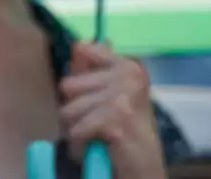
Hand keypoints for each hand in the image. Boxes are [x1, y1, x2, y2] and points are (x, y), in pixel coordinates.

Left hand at [59, 42, 166, 178]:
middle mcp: (128, 75)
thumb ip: (89, 70)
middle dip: (75, 109)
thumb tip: (78, 44)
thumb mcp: (105, 97)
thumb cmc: (123, 132)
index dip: (79, 78)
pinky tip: (101, 145)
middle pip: (67, 85)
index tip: (96, 94)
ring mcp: (123, 95)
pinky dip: (81, 143)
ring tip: (99, 136)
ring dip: (77, 128)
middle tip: (97, 122)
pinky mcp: (116, 118)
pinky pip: (76, 129)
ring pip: (68, 109)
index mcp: (128, 66)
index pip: (83, 50)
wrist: (143, 168)